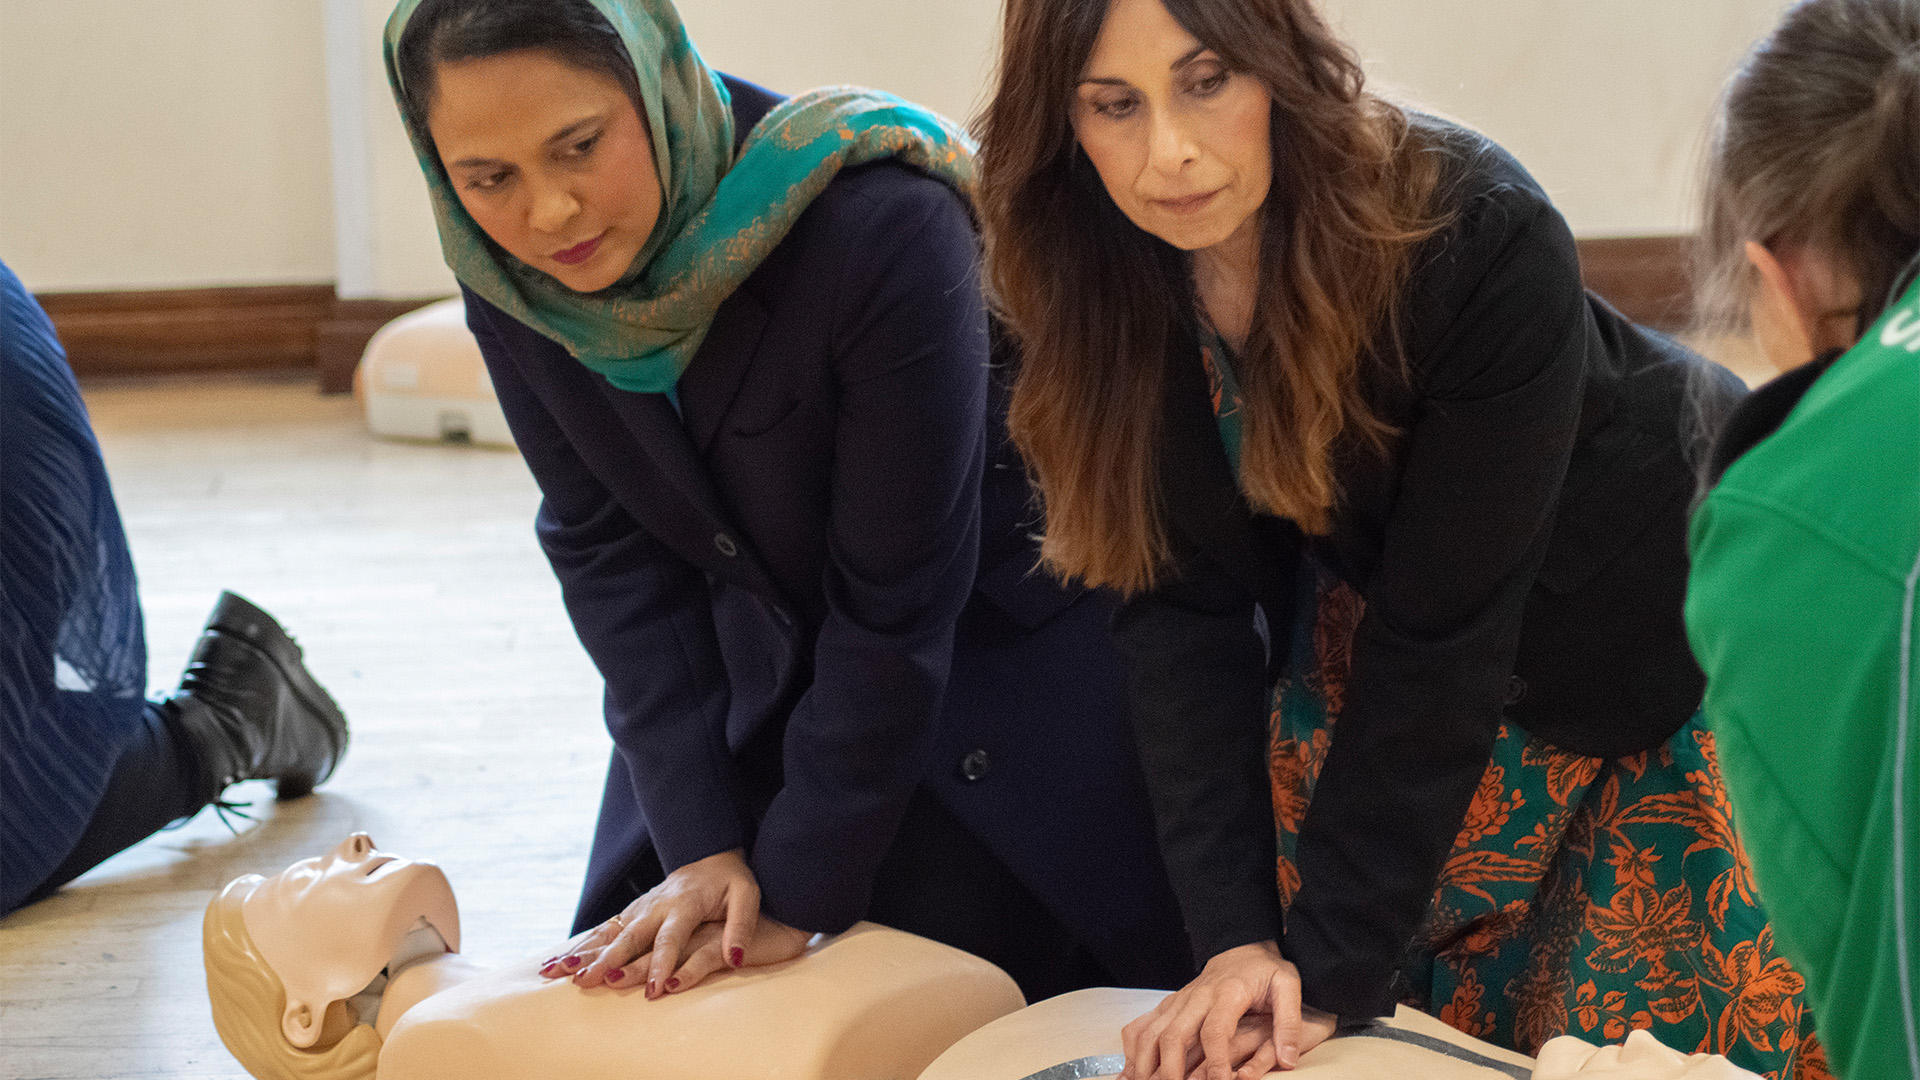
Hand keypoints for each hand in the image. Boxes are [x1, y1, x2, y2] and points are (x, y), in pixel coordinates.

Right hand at [539, 848, 762, 994]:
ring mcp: (640, 908)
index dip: (663, 964)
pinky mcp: (631, 912)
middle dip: (607, 961)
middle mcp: (656, 906)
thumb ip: (742, 926)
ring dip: (581, 953)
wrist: (711, 855)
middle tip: (586, 982)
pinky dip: (580, 946)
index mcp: (685, 904)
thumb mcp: (747, 895)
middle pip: (629, 937)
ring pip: (607, 933)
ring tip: (553, 972)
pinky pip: (603, 931)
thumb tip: (736, 959)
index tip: (655, 990)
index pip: (671, 938)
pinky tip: (557, 963)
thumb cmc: (731, 881)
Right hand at [1121, 941, 1338, 1079]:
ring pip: (1153, 1031)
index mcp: (1228, 993)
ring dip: (1145, 1061)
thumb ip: (1290, 1023)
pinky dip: (1134, 1048)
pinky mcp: (1171, 1003)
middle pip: (1174, 1034)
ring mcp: (1180, 999)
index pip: (1214, 1031)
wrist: (1242, 946)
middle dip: (1170, 1068)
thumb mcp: (1288, 986)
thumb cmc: (1266, 970)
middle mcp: (1198, 996)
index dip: (1216, 1061)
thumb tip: (1289, 1059)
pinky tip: (1131, 1069)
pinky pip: (1144, 1024)